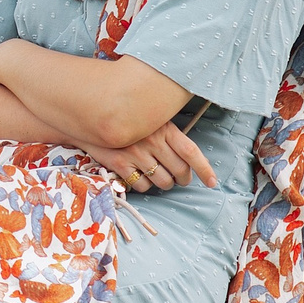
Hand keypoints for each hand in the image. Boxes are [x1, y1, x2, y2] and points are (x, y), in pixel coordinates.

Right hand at [83, 123, 216, 193]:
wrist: (91, 116)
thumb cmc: (126, 118)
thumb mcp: (151, 120)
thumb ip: (168, 134)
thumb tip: (188, 156)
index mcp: (164, 128)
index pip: (191, 152)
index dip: (204, 169)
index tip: (212, 181)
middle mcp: (152, 141)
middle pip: (179, 170)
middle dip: (184, 179)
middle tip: (182, 179)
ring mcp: (136, 153)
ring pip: (163, 181)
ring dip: (166, 184)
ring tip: (163, 179)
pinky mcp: (121, 164)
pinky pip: (143, 185)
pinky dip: (146, 186)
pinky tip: (142, 177)